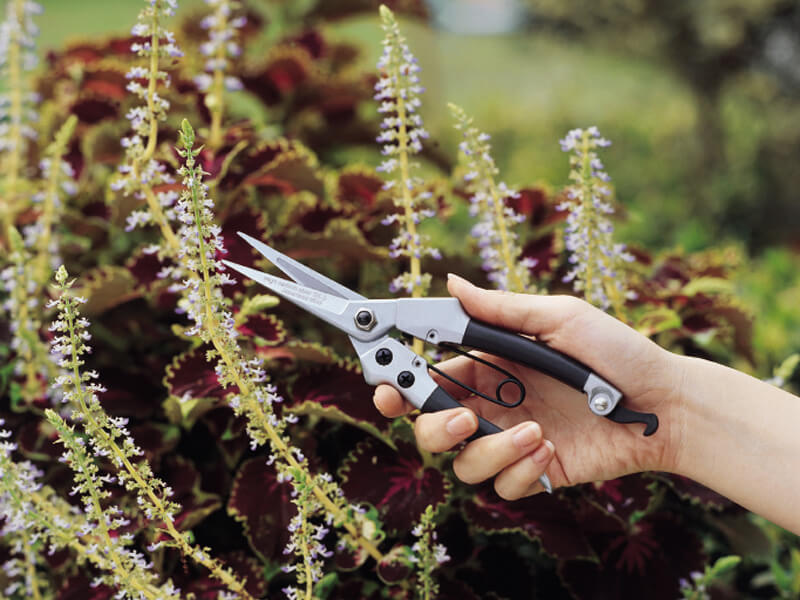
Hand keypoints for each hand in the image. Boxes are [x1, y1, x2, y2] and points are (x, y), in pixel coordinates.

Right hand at [374, 275, 683, 499]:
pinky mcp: (533, 472)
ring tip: (533, 431)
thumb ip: (500, 309)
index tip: (384, 383)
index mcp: (488, 365)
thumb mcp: (558, 317)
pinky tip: (551, 447)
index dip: (396, 384)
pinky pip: (500, 484)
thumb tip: (451, 283)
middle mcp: (491, 404)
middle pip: (428, 425)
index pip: (425, 377)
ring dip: (487, 449)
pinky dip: (518, 468)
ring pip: (459, 461)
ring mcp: (509, 440)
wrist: (665, 404)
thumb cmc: (617, 352)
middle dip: (429, 424)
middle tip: (460, 416)